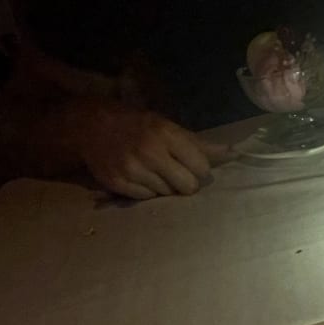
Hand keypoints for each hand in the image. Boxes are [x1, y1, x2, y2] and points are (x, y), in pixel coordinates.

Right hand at [77, 103, 231, 199]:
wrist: (92, 126)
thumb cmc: (137, 125)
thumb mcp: (167, 126)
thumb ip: (198, 143)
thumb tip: (231, 153)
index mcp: (166, 134)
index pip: (201, 167)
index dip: (200, 169)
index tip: (191, 165)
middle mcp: (150, 152)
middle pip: (188, 186)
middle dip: (185, 183)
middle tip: (174, 173)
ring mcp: (133, 170)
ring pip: (167, 195)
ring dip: (165, 187)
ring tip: (153, 172)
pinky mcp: (119, 184)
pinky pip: (147, 199)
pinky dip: (147, 191)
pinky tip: (139, 177)